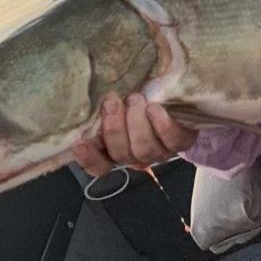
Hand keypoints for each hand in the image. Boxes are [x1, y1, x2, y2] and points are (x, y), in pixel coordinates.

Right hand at [72, 93, 197, 178]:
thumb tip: (84, 97)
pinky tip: (155, 108)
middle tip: (112, 101)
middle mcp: (137, 155)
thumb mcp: (118, 99)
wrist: (176, 94)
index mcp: (116, 149)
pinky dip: (162, 125)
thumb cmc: (138, 95)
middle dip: (114, 129)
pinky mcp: (181, 142)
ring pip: (144, 149)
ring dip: (137, 123)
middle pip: (121, 155)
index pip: (99, 166)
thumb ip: (102, 105)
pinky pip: (172, 141)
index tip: (79, 142)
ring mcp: (160, 151)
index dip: (88, 158)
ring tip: (135, 99)